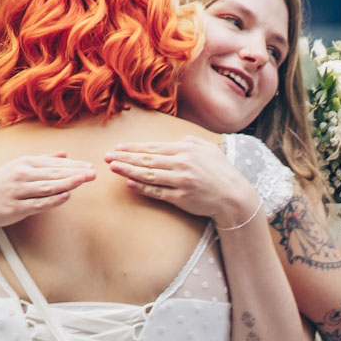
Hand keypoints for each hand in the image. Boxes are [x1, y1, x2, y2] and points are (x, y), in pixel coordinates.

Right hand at [0, 154, 93, 230]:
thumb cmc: (1, 185)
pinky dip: (53, 199)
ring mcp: (18, 191)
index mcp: (23, 163)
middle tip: (93, 173)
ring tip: (83, 181)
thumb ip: (43, 161)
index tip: (89, 166)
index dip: (73, 165)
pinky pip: (38, 203)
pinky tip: (66, 196)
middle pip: (53, 173)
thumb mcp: (18, 167)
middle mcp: (20, 175)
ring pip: (47, 187)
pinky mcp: (16, 207)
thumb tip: (64, 153)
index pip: (53, 163)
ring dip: (67, 183)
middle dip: (74, 172)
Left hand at [106, 137, 257, 229]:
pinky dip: (142, 188)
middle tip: (107, 157)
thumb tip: (173, 141)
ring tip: (113, 168)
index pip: (154, 148)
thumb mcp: (207, 149)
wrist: (233, 196)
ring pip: (148, 175)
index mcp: (186, 150)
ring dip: (128, 171)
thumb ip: (188, 142)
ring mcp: (180, 182)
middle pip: (147, 160)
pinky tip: (129, 184)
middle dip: (124, 158)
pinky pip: (157, 192)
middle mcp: (181, 164)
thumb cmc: (220, 171)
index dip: (134, 148)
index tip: (118, 147)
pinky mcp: (181, 198)